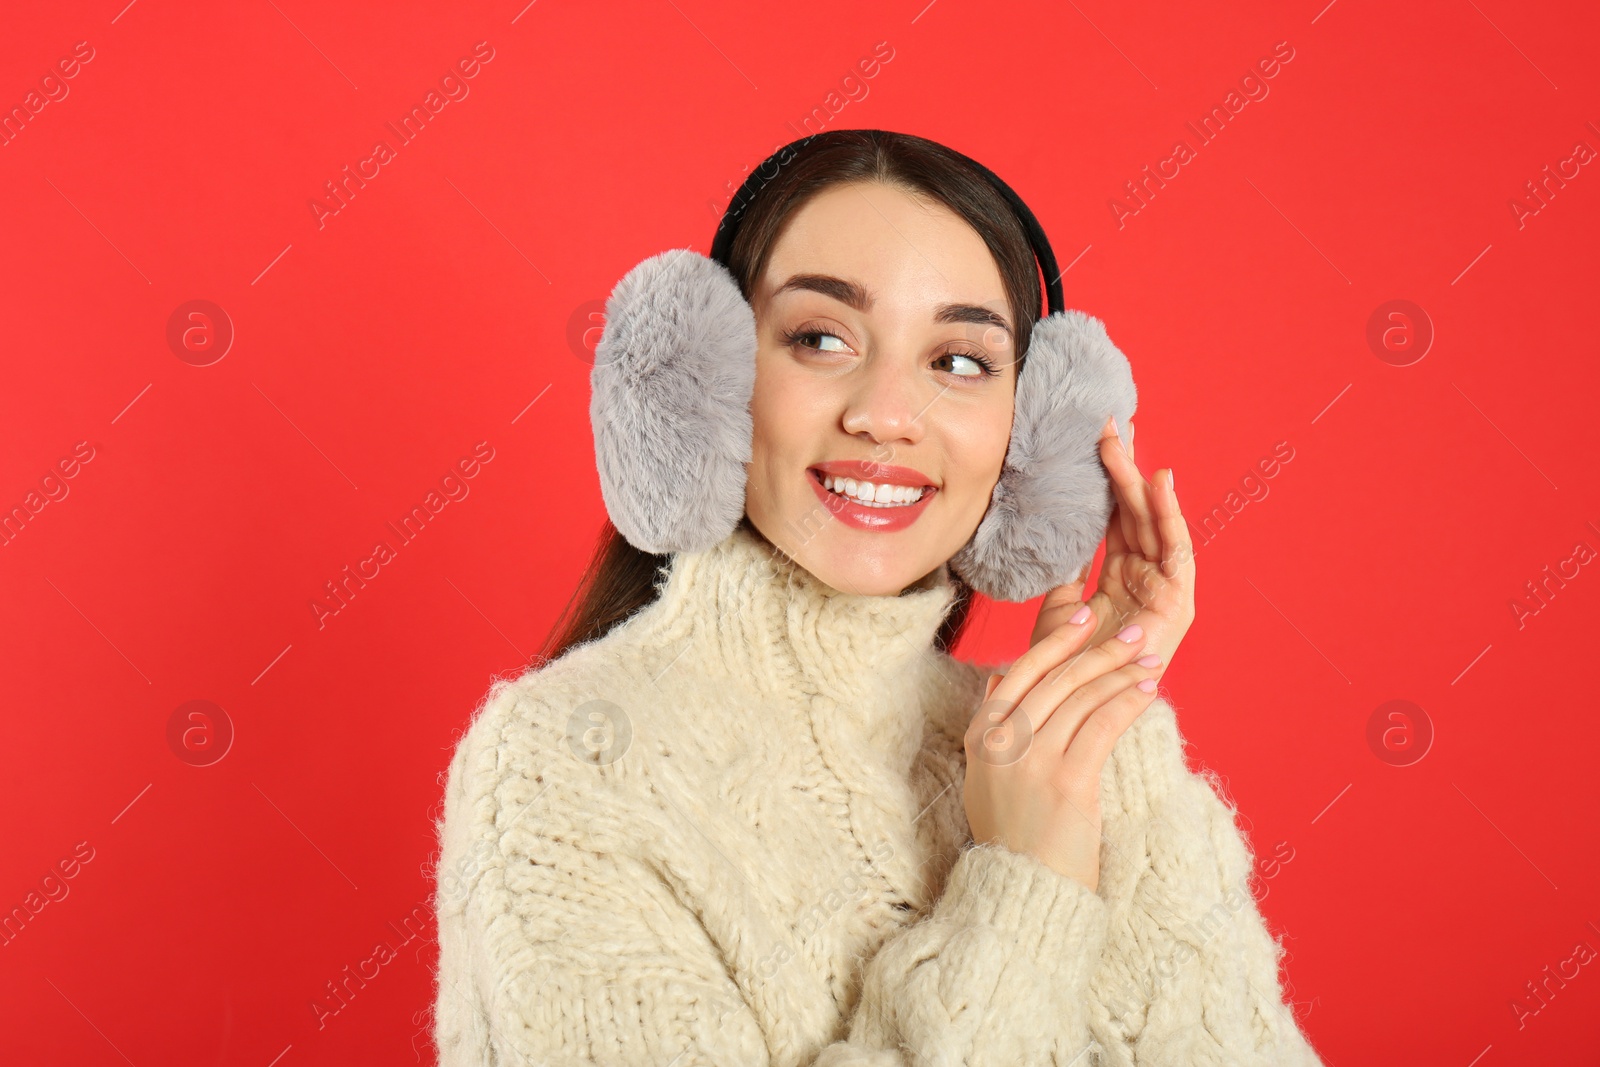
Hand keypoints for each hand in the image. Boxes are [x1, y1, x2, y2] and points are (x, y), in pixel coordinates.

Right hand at [963, 605, 1163, 891]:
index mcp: (981, 737)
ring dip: (1122, 673)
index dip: (1056, 639)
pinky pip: (1103, 725)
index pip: (1022, 671)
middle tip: (1133, 633)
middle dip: (1101, 650)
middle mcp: (1002, 743)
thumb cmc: (1014, 837)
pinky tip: (1147, 691)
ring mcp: (1033, 761)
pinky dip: (1127, 702)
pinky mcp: (1067, 782)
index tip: (1084, 616)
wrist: (1024, 892)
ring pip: (1083, 698)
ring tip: (1150, 660)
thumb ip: (993, 727)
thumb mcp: (986, 777)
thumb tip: (1001, 678)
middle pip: (1058, 678)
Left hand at [1029, 416, 1194, 667]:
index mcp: (1117, 578)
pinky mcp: (1178, 607)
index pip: (1114, 519)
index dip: (1106, 482)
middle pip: (1134, 515)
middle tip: (1109, 425)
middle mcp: (1143, 580)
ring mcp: (1162, 592)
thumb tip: (1047, 534)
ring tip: (1130, 443)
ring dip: (1143, 483)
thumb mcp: (1056, 609)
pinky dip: (1171, 517)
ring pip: (1154, 525)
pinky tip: (1161, 484)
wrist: (1070, 711)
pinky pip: (1177, 552)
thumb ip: (1061, 572)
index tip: (1093, 442)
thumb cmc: (1065, 666)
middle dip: (1123, 469)